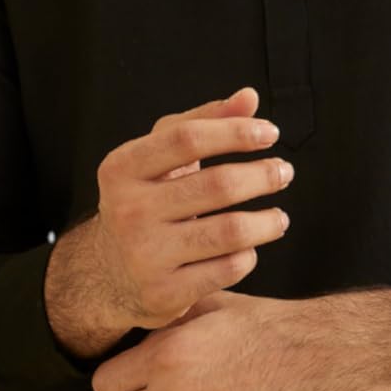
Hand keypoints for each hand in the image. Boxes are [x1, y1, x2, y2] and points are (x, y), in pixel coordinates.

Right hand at [47, 85, 294, 355]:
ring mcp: (145, 255)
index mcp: (123, 168)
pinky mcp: (164, 293)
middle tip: (283, 173)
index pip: (187, 138)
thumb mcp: (159, 158)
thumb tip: (249, 97)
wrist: (107, 274)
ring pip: (230, 231)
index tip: (271, 133)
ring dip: (267, 221)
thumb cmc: (145, 201)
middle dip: (262, 176)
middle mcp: (129, 210)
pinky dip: (248, 256)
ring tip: (279, 217)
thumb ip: (202, 123)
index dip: (236, 132)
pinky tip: (250, 248)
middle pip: (218, 184)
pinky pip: (227, 269)